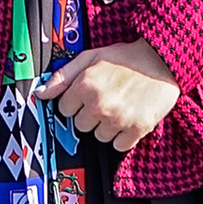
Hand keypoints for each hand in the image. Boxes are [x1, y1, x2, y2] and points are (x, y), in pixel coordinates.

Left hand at [47, 40, 180, 148]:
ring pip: (99, 136)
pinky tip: (128, 119)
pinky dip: (123, 136)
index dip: (76, 102)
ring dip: (107, 126)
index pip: (65, 109)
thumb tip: (41, 93)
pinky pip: (119, 146)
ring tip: (119, 107)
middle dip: (90, 114)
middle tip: (106, 99)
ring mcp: (119, 119)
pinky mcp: (137, 129)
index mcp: (86, 85)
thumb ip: (63, 76)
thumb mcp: (90, 57)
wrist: (161, 60)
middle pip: (81, 125)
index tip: (88, 95)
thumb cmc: (125, 58)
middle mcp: (100, 104)